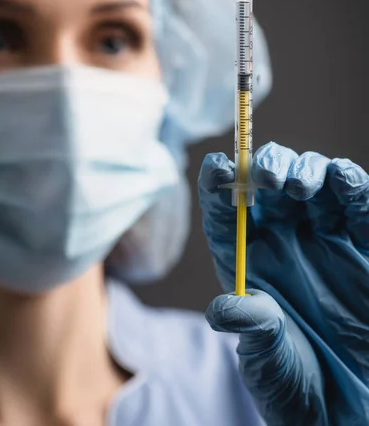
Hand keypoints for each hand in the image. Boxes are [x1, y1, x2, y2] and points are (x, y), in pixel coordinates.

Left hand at [198, 142, 368, 425]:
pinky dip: (351, 183)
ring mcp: (323, 235)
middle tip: (265, 179)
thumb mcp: (266, 355)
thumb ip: (250, 326)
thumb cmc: (296, 378)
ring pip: (312, 179)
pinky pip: (357, 202)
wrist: (347, 403)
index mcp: (246, 256)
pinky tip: (343, 179)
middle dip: (264, 168)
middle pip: (267, 182)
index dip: (218, 182)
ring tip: (298, 186)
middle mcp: (281, 238)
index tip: (215, 167)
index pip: (224, 208)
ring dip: (305, 169)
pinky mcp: (362, 241)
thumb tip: (223, 309)